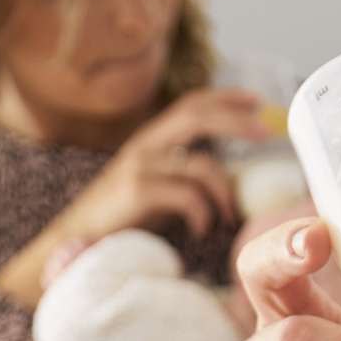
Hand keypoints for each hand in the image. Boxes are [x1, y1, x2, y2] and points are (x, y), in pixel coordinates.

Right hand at [0, 88, 264, 307]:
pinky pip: (188, 195)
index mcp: (150, 141)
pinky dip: (204, 213)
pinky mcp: (137, 192)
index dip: (225, 97)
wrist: (73, 243)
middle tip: (266, 133)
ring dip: (225, 191)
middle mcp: (144, 145)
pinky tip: (202, 230)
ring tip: (229, 216)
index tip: (257, 100)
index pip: (191, 104)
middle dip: (236, 121)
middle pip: (196, 115)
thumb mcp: (155, 189)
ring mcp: (139, 166)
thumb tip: (230, 180)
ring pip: (201, 164)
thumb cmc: (120, 221)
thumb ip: (183, 176)